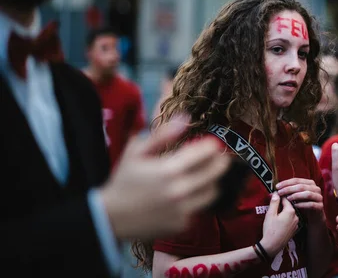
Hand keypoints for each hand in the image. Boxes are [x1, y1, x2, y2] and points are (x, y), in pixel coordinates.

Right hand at [99, 115, 230, 239]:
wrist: (111, 217)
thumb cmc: (124, 180)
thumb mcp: (137, 151)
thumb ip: (162, 134)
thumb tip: (186, 118)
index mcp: (169, 169)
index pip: (206, 153)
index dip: (213, 146)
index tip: (213, 143)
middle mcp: (180, 191)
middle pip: (216, 172)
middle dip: (220, 162)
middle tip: (219, 158)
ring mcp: (183, 210)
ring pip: (212, 191)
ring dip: (211, 181)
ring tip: (204, 175)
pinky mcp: (182, 224)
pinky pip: (199, 208)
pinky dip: (196, 199)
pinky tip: (186, 194)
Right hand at [260, 193, 299, 256]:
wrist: (272, 246)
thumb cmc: (270, 229)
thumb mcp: (270, 214)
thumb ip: (274, 202)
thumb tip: (276, 193)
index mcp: (290, 211)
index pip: (286, 199)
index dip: (278, 196)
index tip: (272, 195)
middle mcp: (296, 216)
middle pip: (288, 206)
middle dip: (281, 204)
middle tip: (272, 204)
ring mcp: (296, 224)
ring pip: (289, 213)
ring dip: (283, 211)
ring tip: (274, 213)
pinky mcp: (294, 230)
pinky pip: (290, 220)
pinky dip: (285, 218)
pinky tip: (278, 221)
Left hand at [276, 178, 324, 222]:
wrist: (314, 217)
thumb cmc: (303, 204)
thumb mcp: (296, 196)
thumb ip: (289, 191)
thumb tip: (276, 189)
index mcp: (309, 183)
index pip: (296, 180)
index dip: (286, 183)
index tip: (277, 186)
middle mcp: (315, 188)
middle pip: (301, 186)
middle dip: (289, 189)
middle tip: (280, 193)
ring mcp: (319, 197)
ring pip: (307, 194)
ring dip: (296, 196)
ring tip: (288, 199)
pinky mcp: (320, 206)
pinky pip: (311, 204)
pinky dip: (302, 204)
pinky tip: (295, 206)